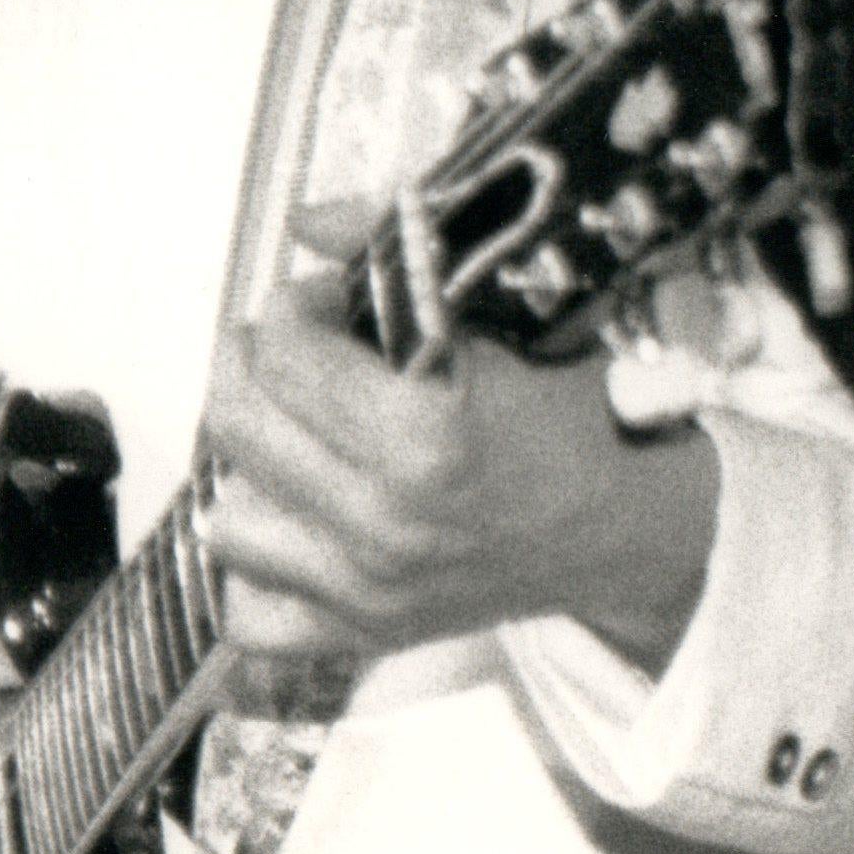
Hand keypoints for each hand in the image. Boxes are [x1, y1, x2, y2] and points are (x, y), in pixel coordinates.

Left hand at [201, 296, 720, 677]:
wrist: (627, 524)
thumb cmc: (571, 413)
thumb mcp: (504, 314)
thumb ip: (396, 250)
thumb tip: (306, 219)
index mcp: (425, 433)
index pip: (287, 352)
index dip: (295, 306)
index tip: (325, 301)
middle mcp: (387, 520)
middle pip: (238, 426)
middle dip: (251, 365)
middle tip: (289, 349)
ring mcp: (370, 588)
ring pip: (226, 520)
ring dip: (251, 469)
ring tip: (295, 435)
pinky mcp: (365, 635)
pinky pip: (249, 616)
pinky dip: (255, 574)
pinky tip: (293, 525)